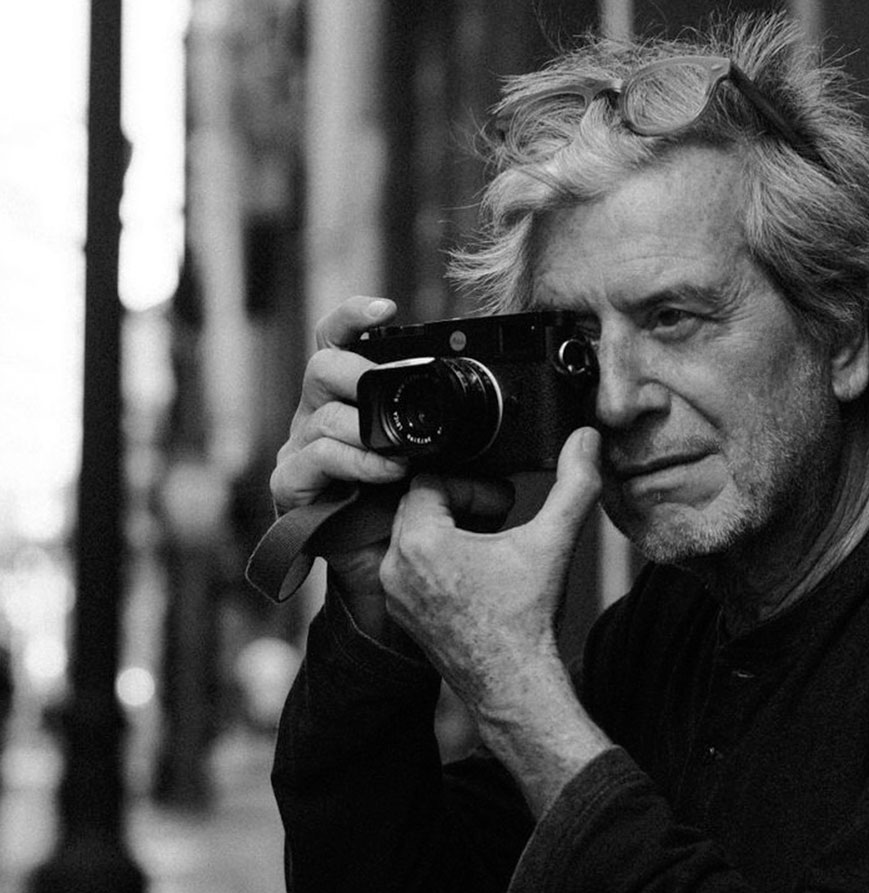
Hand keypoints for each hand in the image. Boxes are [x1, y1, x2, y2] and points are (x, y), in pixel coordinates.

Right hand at [270, 296, 515, 644]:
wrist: (390, 584)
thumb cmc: (422, 524)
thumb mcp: (469, 483)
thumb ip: (491, 459)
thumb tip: (551, 448)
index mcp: (358, 403)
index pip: (343, 344)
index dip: (355, 319)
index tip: (386, 309)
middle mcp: (325, 418)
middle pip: (322, 366)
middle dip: (356, 370)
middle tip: (384, 386)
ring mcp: (304, 451)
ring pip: (321, 413)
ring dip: (366, 428)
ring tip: (404, 455)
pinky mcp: (293, 488)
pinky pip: (313, 460)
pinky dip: (353, 462)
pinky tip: (387, 473)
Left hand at [380, 426, 602, 713]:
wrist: (515, 686)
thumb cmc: (528, 621)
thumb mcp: (553, 543)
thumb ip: (575, 484)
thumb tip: (588, 439)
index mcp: (421, 542)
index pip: (431, 480)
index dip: (471, 484)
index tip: (502, 503)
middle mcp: (396, 567)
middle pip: (418, 506)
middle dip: (460, 505)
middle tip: (498, 520)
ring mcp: (396, 594)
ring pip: (413, 536)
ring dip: (449, 532)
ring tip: (489, 547)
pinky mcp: (403, 614)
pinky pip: (411, 568)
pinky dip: (440, 562)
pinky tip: (477, 576)